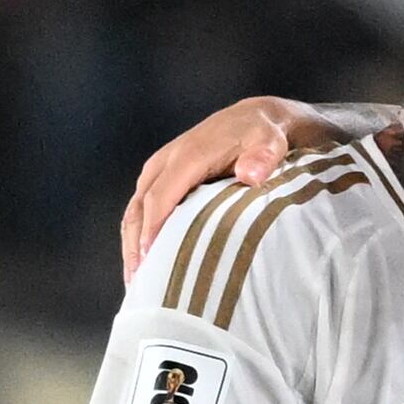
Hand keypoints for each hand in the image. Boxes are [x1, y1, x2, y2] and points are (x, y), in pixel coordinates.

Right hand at [121, 96, 343, 282]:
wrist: (256, 120)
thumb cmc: (263, 136)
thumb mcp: (270, 142)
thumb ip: (263, 156)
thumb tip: (251, 173)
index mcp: (188, 155)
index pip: (162, 196)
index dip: (154, 229)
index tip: (151, 260)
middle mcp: (167, 161)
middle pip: (140, 208)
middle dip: (137, 245)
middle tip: (140, 283)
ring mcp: (160, 169)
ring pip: (135, 211)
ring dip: (132, 245)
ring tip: (137, 282)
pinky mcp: (161, 177)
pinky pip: (141, 209)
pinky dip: (138, 236)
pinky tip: (144, 263)